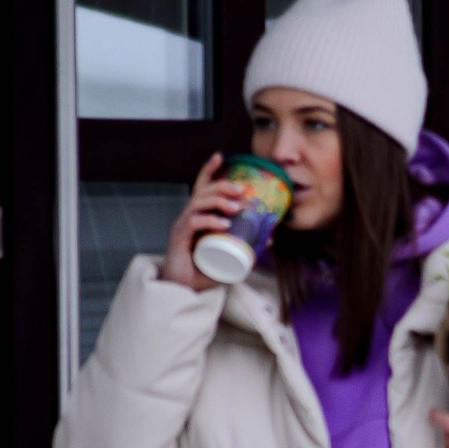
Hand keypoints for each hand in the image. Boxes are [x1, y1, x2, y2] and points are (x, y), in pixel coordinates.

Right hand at [161, 156, 250, 288]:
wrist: (182, 290)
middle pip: (202, 192)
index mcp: (197, 217)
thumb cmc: (201, 272)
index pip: (201, 188)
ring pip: (197, 203)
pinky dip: (210, 221)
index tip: (220, 156)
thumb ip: (247, 247)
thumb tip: (270, 239)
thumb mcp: (228, 257)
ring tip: (235, 207)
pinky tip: (224, 225)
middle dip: (222, 186)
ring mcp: (181, 227)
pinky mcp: (178, 239)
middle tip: (241, 191)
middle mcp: (187, 217)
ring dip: (218, 201)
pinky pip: (193, 223)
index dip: (209, 171)